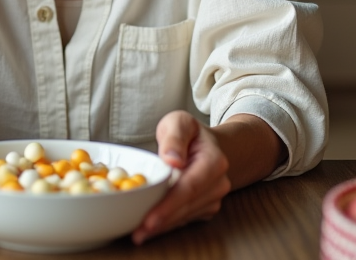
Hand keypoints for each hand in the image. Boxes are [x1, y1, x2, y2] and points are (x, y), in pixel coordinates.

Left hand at [132, 110, 230, 244]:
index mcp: (214, 161)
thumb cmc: (190, 134)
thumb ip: (175, 137)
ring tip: (138, 233)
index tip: (150, 219)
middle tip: (137, 233)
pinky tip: (149, 228)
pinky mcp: (206, 208)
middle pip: (187, 207)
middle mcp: (218, 183)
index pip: (189, 187)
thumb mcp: (180, 122)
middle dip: (162, 221)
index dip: (169, 205)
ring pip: (185, 217)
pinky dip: (167, 224)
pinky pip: (185, 219)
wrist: (209, 146)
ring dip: (162, 227)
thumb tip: (172, 160)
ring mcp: (214, 198)